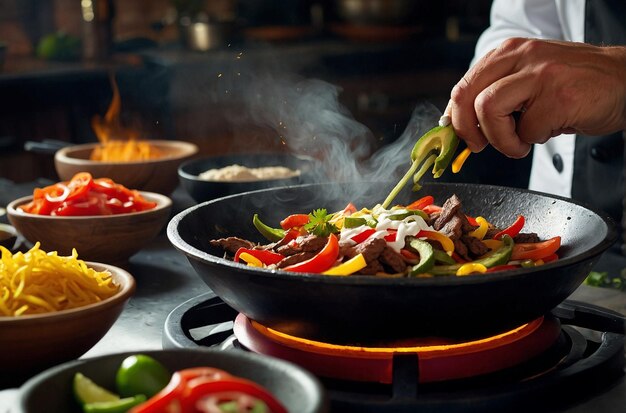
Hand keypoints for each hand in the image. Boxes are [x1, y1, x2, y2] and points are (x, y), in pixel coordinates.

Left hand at [448, 38, 625, 157]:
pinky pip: (526, 130)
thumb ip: (496, 95)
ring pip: (489, 109)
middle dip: (466, 129)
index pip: (463, 85)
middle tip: (479, 145)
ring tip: (519, 143)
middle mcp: (521, 57)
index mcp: (508, 53)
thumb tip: (461, 125)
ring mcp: (540, 75)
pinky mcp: (559, 97)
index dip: (454, 118)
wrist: (624, 81)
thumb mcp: (527, 81)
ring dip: (500, 139)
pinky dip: (533, 140)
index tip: (458, 136)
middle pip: (467, 95)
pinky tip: (549, 130)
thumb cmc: (572, 85)